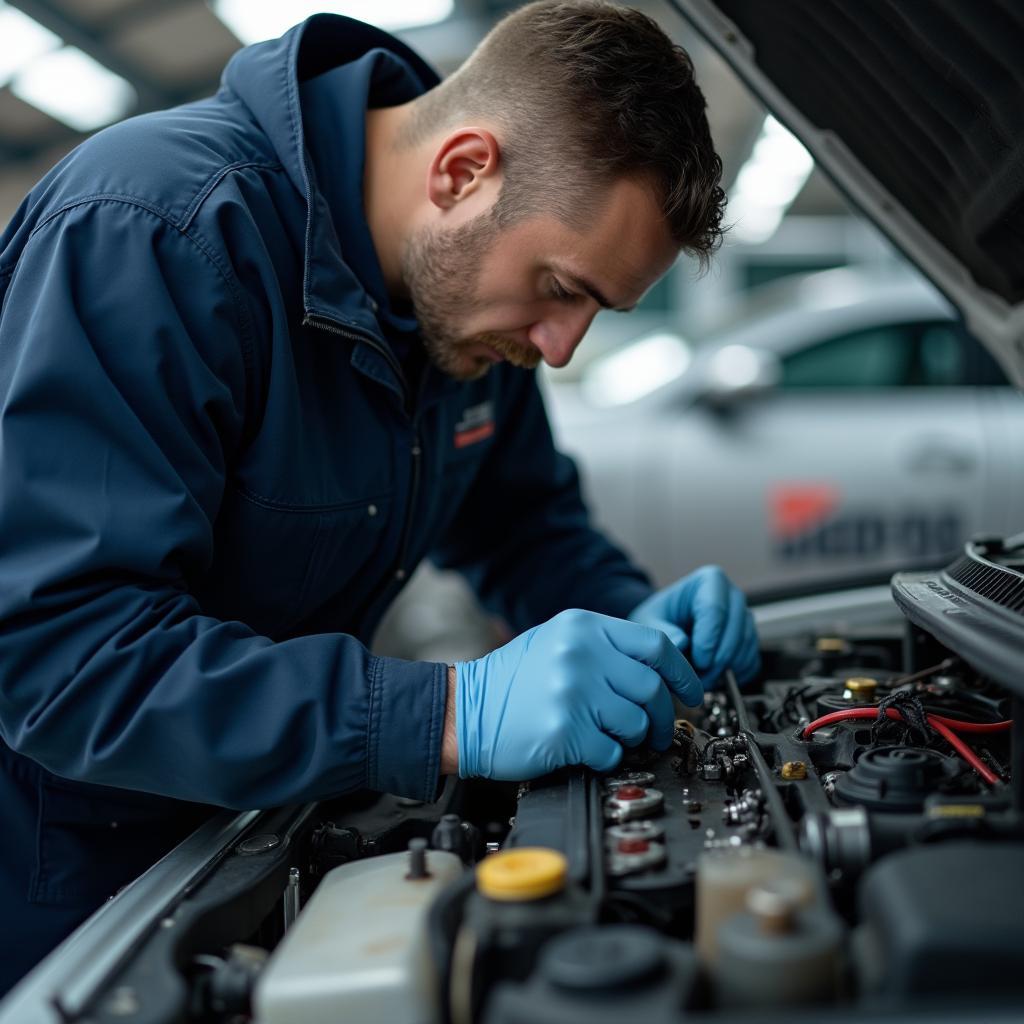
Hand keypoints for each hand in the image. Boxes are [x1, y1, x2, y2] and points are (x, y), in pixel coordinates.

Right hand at [455, 609, 701, 779]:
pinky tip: (588, 749)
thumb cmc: (513, 681)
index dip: (683, 673)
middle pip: (652, 687)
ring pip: (636, 722)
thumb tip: (662, 665)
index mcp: (584, 627)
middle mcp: (581, 654)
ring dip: (632, 737)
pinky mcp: (564, 730)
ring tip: (612, 736)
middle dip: (661, 715)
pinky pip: (611, 751)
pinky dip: (608, 756)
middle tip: (656, 729)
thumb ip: (606, 647)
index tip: (691, 692)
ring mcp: (573, 692)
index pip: (656, 644)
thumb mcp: (559, 642)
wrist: (465, 711)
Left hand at [628, 565, 758, 687]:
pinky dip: (736, 674)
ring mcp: (744, 617)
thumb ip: (662, 631)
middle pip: (736, 628)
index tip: (697, 660)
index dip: (708, 640)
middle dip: (718, 658)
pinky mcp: (748, 639)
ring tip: (702, 678)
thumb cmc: (660, 618)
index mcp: (710, 580)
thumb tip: (681, 643)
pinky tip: (716, 677)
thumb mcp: (651, 621)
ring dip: (726, 667)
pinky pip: (751, 659)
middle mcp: (732, 596)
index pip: (716, 609)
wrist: (668, 626)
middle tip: (700, 676)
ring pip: (746, 644)